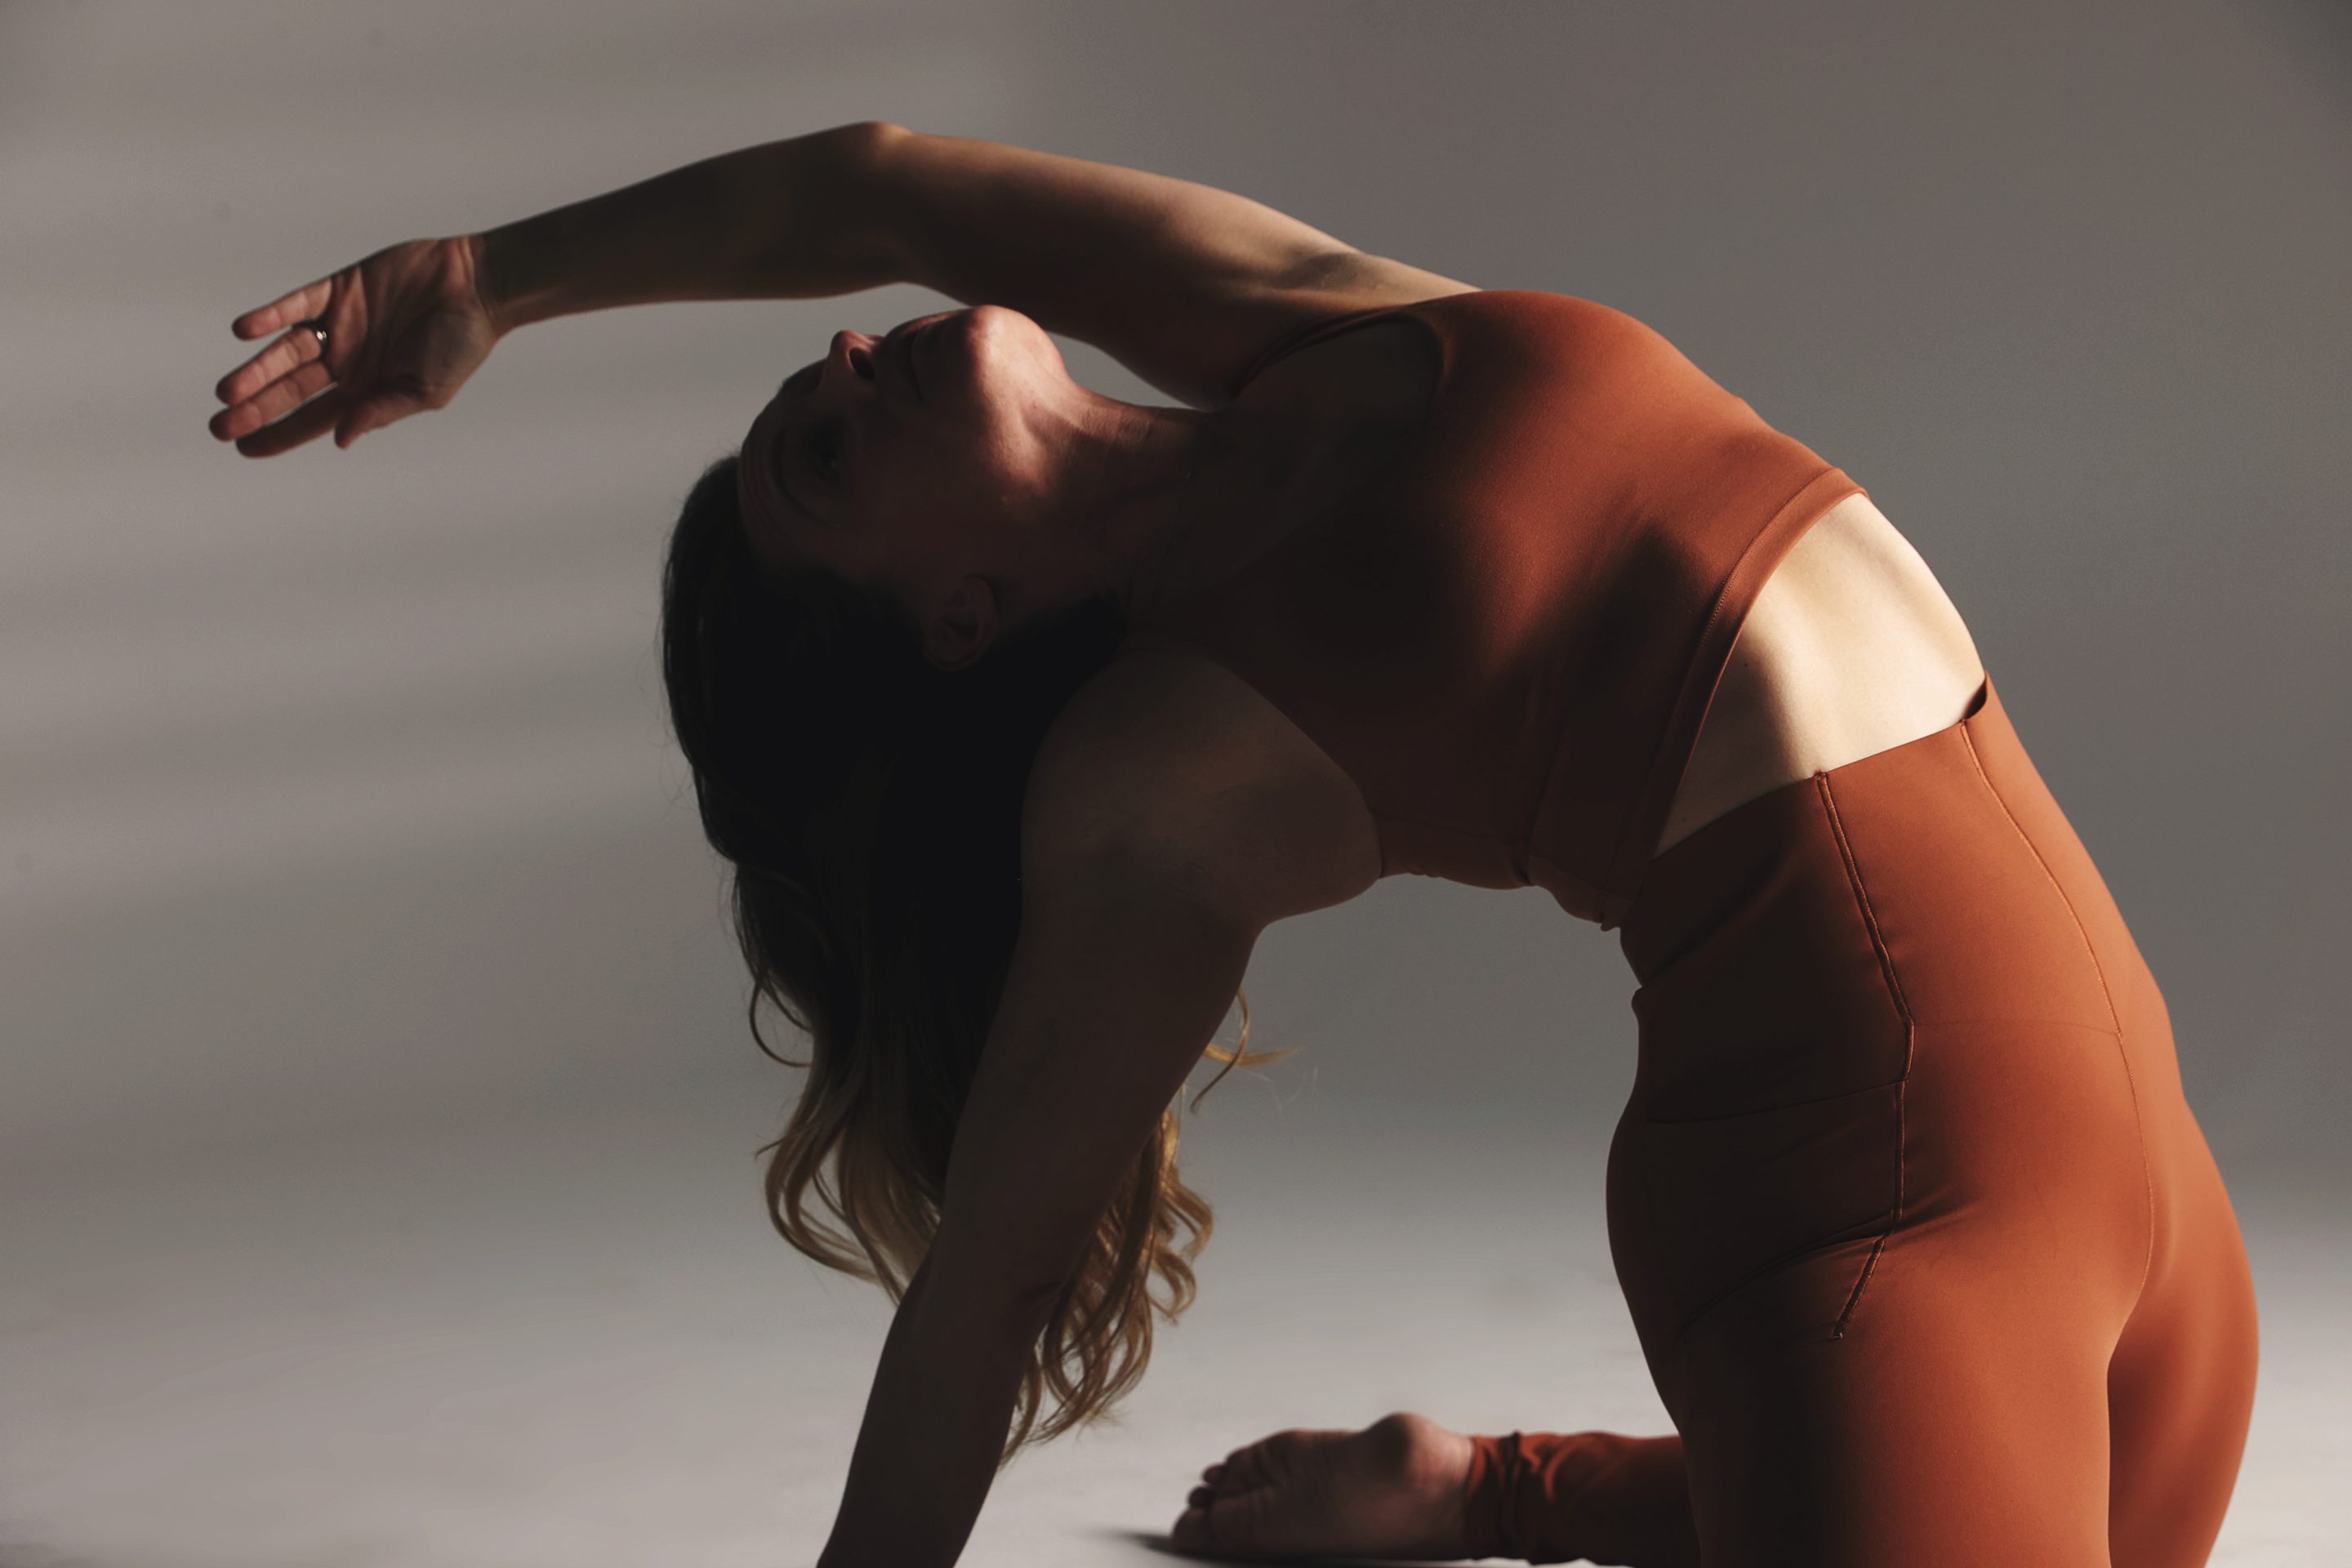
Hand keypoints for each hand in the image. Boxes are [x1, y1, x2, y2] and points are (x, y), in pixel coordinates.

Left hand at [209, 234, 500, 456]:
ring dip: (255, 371)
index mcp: (366, 390)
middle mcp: (345, 360)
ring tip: (227, 392)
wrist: (477, 288)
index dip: (278, 433)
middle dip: (255, 408)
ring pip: (284, 352)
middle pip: (289, 389)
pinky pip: (295, 305)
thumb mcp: (425, 391)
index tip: (243, 448)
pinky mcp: (338, 290)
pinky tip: (245, 332)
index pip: (312, 417)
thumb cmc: (461, 344)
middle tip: (219, 427)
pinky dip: (270, 317)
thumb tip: (340, 439)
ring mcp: (339, 325)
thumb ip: (381, 412)